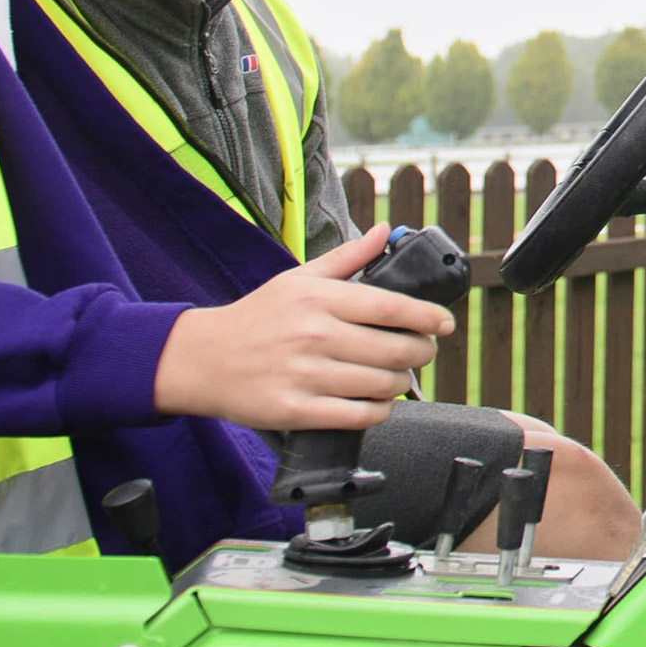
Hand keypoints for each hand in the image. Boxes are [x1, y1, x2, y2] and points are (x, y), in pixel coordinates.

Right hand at [153, 228, 451, 427]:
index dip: (427, 317)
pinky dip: (379, 411)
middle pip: (394, 349)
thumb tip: (385, 230)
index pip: (391, 308)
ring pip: (381, 384)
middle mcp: (314, 335)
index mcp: (318, 299)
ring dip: (402, 383)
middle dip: (421, 352)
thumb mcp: (297, 278)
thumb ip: (347, 257)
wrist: (200, 360)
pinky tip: (378, 403)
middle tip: (423, 351)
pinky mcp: (295, 410)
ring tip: (400, 376)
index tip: (445, 323)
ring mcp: (304, 375)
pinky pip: (357, 416)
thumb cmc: (255, 317)